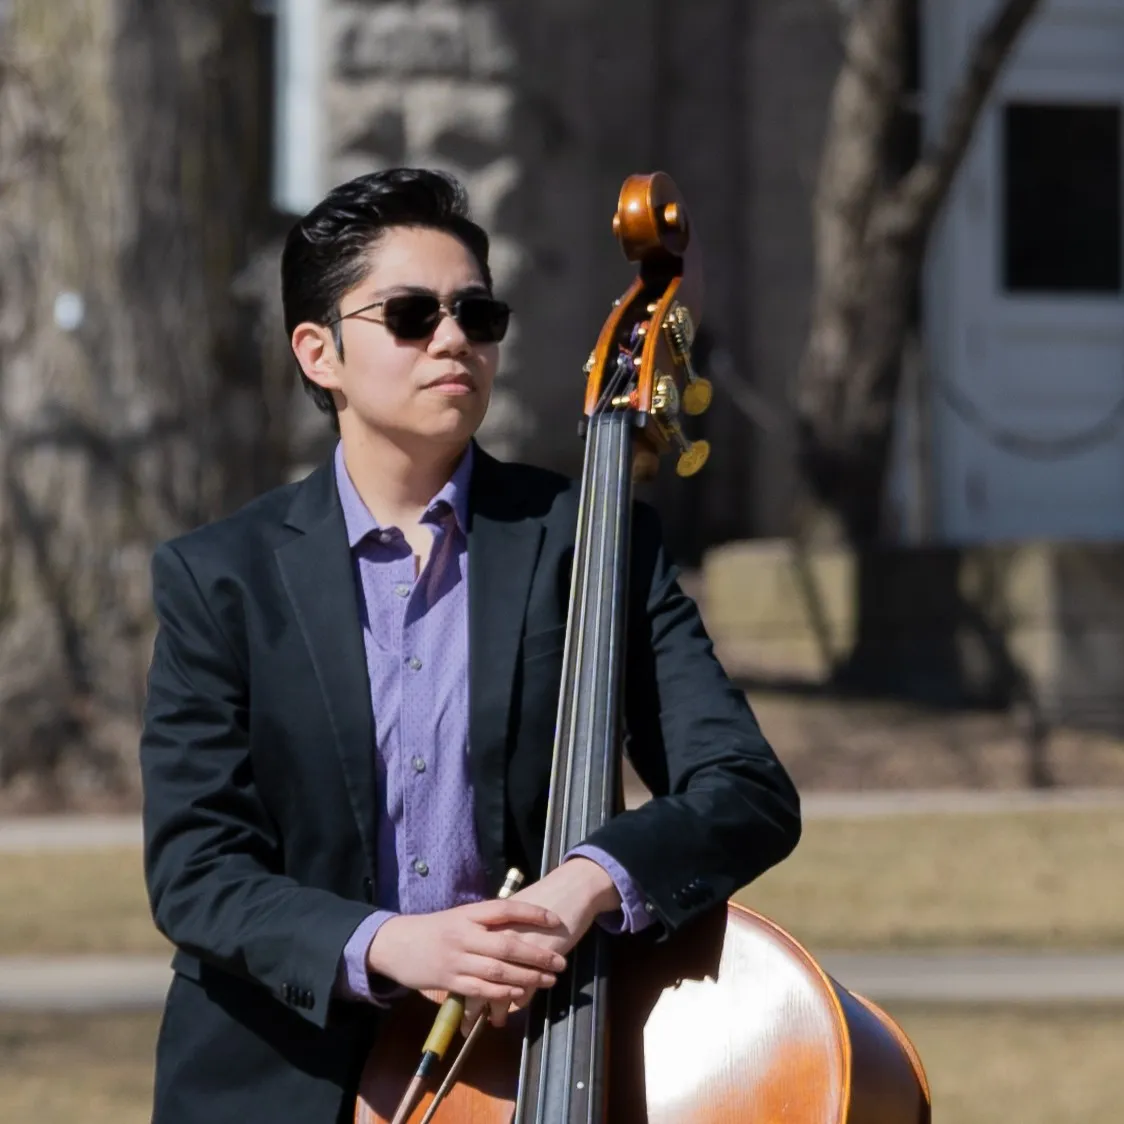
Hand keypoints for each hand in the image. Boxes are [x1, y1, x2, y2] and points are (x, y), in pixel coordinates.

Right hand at [365, 899, 567, 1006]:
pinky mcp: (450, 982)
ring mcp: (457, 960)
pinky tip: (520, 995)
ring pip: (498, 970)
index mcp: (468, 914)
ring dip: (527, 977)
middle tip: (560, 962)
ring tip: (548, 980)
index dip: (532, 913)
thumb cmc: (434, 930)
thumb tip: (520, 924)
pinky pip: (481, 989)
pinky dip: (503, 993)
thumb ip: (485, 922)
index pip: (505, 910)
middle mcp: (464, 935)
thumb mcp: (459, 917)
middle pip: (507, 944)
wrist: (396, 944)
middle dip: (537, 954)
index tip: (555, 920)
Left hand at [462, 858, 621, 1031]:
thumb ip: (494, 930)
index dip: (458, 984)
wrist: (570, 889)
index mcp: (486, 924)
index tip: (453, 1003)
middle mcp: (498, 938)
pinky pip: (525, 989)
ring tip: (496, 1023)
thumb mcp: (511, 913)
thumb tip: (478, 952)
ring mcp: (518, 950)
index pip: (464, 961)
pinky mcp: (539, 960)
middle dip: (473, 1008)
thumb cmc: (541, 898)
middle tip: (468, 1027)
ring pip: (500, 989)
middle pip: (478, 979)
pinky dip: (520, 1000)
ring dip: (497, 1010)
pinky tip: (518, 1005)